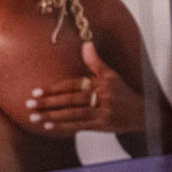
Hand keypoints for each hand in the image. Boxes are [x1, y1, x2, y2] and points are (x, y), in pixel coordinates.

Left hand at [25, 42, 143, 136]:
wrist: (142, 114)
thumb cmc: (123, 93)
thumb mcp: (112, 75)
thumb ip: (96, 62)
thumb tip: (86, 44)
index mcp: (102, 83)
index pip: (74, 85)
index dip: (55, 89)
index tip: (36, 91)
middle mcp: (102, 97)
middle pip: (71, 100)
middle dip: (48, 102)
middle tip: (29, 104)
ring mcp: (103, 112)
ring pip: (73, 114)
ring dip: (52, 116)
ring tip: (33, 117)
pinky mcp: (103, 126)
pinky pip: (80, 126)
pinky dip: (63, 127)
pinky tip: (48, 127)